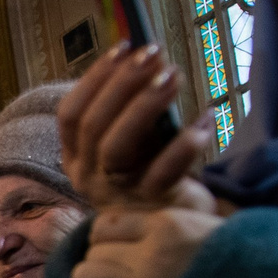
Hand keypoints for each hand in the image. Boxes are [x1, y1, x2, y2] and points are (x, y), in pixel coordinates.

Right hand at [57, 43, 219, 213]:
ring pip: (116, 146)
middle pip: (93, 125)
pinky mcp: (149, 204)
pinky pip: (162, 172)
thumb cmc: (152, 176)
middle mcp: (88, 175)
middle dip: (123, 83)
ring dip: (143, 106)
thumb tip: (145, 59)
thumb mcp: (131, 143)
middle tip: (155, 53)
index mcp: (77, 157)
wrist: (169, 231)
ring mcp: (115, 191)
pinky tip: (206, 119)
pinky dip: (186, 143)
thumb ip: (129, 112)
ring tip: (172, 76)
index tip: (124, 47)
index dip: (94, 79)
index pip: (70, 114)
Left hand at [72, 206, 225, 277]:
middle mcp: (151, 252)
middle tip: (118, 277)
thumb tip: (127, 225)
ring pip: (84, 277)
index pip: (104, 224)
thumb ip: (167, 224)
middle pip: (92, 251)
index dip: (104, 239)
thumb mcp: (206, 227)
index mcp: (168, 224)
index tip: (117, 251)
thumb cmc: (232, 263)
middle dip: (100, 264)